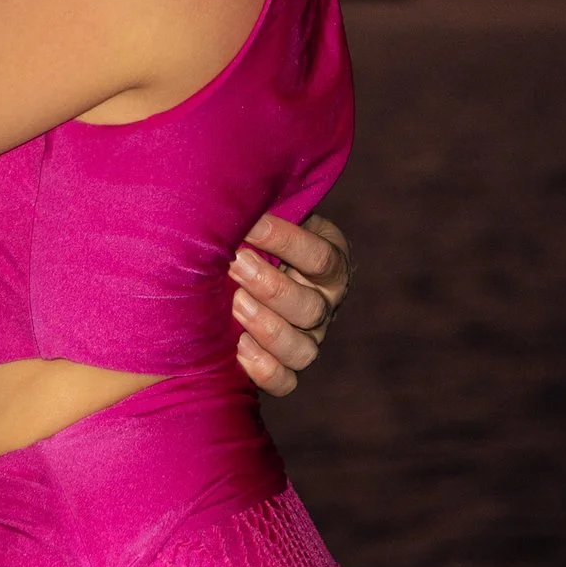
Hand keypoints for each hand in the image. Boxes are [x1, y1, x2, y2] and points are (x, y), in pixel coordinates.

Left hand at [229, 212, 351, 396]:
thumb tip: (241, 185)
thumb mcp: (268, 213)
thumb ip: (265, 203)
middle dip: (270, 286)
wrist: (240, 265)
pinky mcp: (286, 365)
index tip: (249, 226)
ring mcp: (309, 338)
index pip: (320, 257)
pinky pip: (286, 381)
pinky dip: (265, 370)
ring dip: (267, 328)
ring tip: (235, 305)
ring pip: (303, 350)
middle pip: (311, 308)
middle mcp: (325, 303)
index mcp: (330, 261)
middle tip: (235, 265)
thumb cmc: (253, 232)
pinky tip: (239, 349)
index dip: (286, 242)